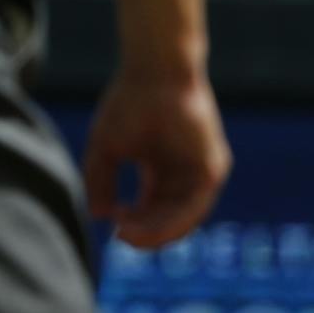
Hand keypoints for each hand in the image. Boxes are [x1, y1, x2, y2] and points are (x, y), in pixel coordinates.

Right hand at [83, 66, 231, 249]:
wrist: (155, 72)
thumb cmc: (128, 103)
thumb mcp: (106, 149)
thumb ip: (101, 182)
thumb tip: (101, 217)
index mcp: (161, 171)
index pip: (153, 210)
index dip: (135, 225)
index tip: (115, 232)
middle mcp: (183, 175)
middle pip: (170, 218)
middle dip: (146, 233)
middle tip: (123, 240)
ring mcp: (200, 172)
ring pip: (185, 216)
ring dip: (159, 231)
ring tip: (132, 236)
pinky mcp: (213, 167)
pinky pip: (197, 204)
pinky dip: (175, 218)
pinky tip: (151, 223)